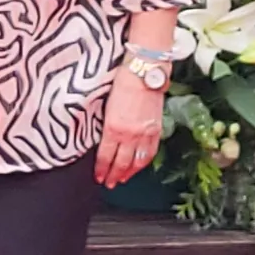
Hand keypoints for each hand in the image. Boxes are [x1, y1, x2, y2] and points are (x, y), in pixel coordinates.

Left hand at [96, 71, 164, 186]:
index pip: (105, 156)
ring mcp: (145, 134)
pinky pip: (150, 152)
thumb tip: (104, 139)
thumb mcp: (106, 104)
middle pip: (121, 162)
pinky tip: (139, 167)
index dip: (101, 169)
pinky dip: (144, 163)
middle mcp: (129, 134)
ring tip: (122, 180)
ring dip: (128, 173)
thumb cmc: (122, 81)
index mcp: (113, 128)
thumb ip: (106, 124)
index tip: (98, 177)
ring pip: (136, 161)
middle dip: (113, 175)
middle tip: (108, 183)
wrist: (145, 71)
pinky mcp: (156, 130)